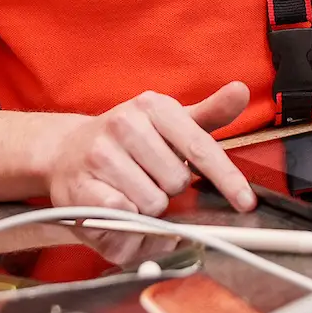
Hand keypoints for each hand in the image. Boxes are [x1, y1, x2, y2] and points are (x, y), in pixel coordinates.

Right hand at [43, 81, 256, 214]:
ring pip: (152, 203)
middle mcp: (125, 124)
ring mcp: (99, 155)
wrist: (65, 153)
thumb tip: (241, 90)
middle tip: (151, 177)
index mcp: (153, 106)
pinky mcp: (81, 187)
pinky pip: (124, 216)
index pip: (200, 147)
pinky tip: (116, 205)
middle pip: (177, 182)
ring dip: (148, 207)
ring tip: (131, 190)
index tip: (246, 202)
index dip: (226, 178)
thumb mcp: (169, 121)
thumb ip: (209, 112)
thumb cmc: (129, 141)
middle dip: (170, 189)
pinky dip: (128, 222)